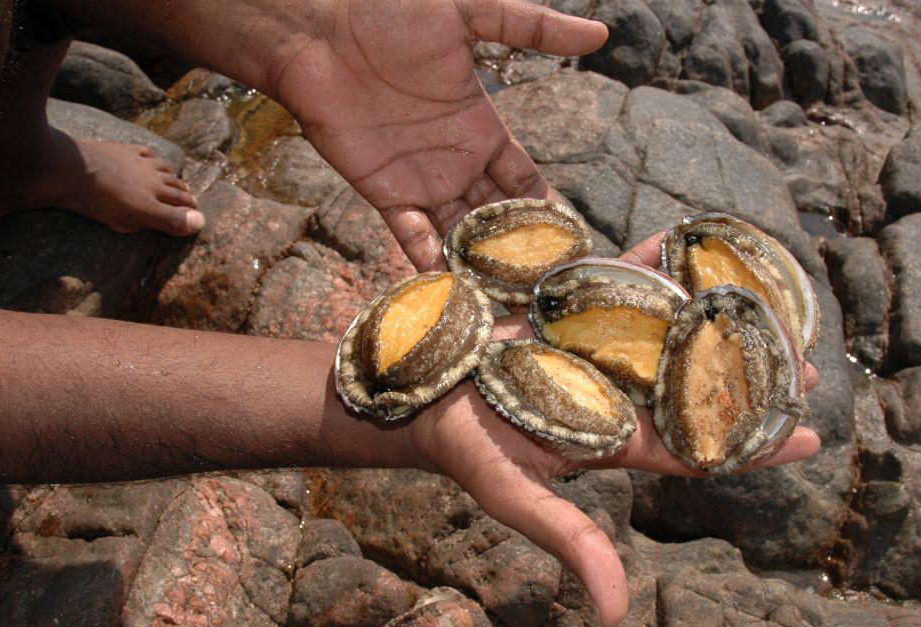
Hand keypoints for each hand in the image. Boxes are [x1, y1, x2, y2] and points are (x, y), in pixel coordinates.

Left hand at [272, 0, 607, 270]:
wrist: (320, 33)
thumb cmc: (389, 13)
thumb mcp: (468, 14)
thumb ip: (531, 27)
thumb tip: (601, 33)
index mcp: (483, 130)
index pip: (527, 183)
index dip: (551, 213)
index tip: (576, 246)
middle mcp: (457, 164)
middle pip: (499, 220)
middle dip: (522, 253)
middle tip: (550, 289)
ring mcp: (422, 183)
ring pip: (461, 236)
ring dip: (483, 268)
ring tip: (512, 304)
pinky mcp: (386, 194)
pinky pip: (414, 237)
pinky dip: (433, 263)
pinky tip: (456, 291)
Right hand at [405, 232, 820, 626]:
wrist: (422, 392)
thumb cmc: (466, 449)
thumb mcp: (513, 496)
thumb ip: (568, 537)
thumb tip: (616, 612)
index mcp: (615, 440)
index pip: (696, 447)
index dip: (752, 447)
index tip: (808, 438)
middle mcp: (618, 395)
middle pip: (698, 388)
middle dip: (753, 381)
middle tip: (809, 369)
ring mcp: (599, 351)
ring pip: (672, 332)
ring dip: (720, 319)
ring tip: (773, 305)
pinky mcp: (574, 312)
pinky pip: (621, 285)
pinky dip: (654, 264)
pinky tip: (690, 242)